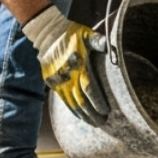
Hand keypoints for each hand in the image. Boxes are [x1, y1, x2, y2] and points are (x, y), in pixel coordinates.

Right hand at [23, 5, 109, 126]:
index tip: (106, 111)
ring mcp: (58, 81)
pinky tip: (80, 116)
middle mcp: (67, 76)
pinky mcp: (52, 82)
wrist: (46, 33)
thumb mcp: (86, 34)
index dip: (98, 102)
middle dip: (92, 114)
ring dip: (83, 115)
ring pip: (72, 104)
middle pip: (81, 101)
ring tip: (93, 123)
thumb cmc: (71, 33)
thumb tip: (112, 47)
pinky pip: (63, 100)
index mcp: (78, 65)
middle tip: (103, 123)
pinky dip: (72, 110)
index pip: (89, 88)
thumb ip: (99, 42)